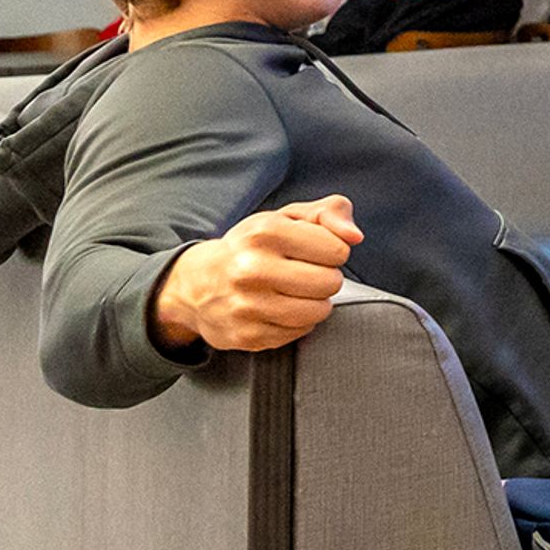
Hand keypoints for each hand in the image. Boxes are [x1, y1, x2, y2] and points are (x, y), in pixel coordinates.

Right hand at [153, 195, 359, 353]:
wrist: (195, 284)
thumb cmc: (252, 247)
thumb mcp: (288, 217)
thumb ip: (330, 213)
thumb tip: (355, 236)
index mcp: (265, 232)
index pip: (338, 250)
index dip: (332, 251)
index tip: (312, 251)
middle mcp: (252, 268)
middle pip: (330, 282)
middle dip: (325, 277)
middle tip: (303, 273)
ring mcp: (247, 305)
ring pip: (318, 311)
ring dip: (315, 302)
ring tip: (294, 291)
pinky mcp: (248, 335)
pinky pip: (300, 332)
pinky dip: (297, 322)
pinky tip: (278, 308)